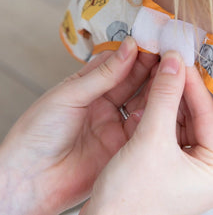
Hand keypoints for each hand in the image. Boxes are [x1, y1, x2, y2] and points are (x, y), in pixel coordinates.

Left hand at [0, 37, 157, 214]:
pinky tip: (163, 101)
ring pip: (141, 102)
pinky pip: (143, 126)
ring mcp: (115, 125)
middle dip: (149, 68)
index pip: (116, 64)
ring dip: (156, 88)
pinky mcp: (123, 146)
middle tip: (167, 56)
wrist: (30, 180)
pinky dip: (153, 113)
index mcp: (87, 87)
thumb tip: (129, 47)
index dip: (134, 54)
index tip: (152, 43)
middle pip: (132, 82)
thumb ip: (103, 75)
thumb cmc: (37, 133)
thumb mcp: (69, 95)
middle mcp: (104, 104)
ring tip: (170, 73)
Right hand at [81, 51, 212, 214]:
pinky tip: (144, 106)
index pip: (207, 113)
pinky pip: (167, 131)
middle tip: (167, 62)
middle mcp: (207, 168)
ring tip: (155, 78)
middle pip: (194, 116)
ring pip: (180, 121)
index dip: (192, 83)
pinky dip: (156, 116)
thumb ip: (165, 96)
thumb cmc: (130, 197)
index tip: (180, 58)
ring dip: (165, 101)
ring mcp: (189, 167)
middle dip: (178, 90)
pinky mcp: (170, 165)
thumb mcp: (150, 139)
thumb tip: (174, 62)